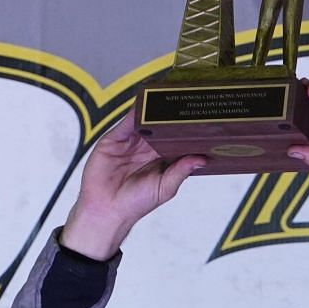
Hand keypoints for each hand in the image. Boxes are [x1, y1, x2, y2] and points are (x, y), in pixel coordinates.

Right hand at [60, 111, 205, 258]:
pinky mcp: (114, 139)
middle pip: (160, 126)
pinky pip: (126, 123)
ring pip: (144, 121)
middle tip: (184, 104)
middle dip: (170, 116)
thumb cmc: (135, 203)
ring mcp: (130, 142)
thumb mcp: (165, 188)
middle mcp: (146, 148)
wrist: (107, 209)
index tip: (200, 121)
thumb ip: (181, 171)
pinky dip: (134, 113)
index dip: (186, 131)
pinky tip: (142, 106)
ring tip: (165, 98)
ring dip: (153, 111)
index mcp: (161, 158)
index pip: (176, 139)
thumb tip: (201, 160)